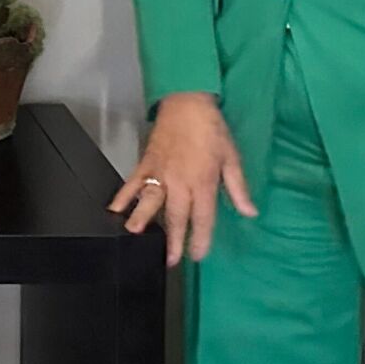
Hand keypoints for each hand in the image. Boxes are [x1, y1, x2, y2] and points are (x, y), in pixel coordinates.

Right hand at [108, 92, 256, 264]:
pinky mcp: (146, 163)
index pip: (203, 217)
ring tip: (135, 235)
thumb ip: (238, 188)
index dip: (201, 239)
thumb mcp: (232, 158)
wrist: (187, 102)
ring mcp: (160, 172)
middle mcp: (180, 181)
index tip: (198, 256)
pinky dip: (123, 195)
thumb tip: (250, 213)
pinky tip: (114, 209)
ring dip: (142, 218)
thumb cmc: (212, 130)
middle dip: (173, 240)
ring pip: (150, 200)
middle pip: (176, 215)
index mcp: (203, 181)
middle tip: (170, 261)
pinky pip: (133, 182)